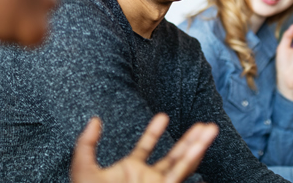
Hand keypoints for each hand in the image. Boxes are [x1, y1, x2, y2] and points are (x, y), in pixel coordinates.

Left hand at [71, 113, 218, 182]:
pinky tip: (200, 151)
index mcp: (131, 170)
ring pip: (183, 164)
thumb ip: (87, 143)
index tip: (162, 116)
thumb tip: (94, 120)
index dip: (154, 131)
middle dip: (189, 139)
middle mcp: (148, 179)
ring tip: (209, 129)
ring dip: (197, 147)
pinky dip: (191, 163)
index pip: (146, 147)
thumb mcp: (83, 169)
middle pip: (174, 156)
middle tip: (204, 125)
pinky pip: (179, 175)